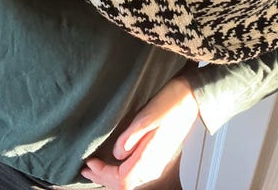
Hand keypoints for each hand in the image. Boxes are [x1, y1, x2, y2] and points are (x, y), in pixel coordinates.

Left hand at [81, 76, 198, 189]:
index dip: (102, 173)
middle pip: (125, 184)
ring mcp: (158, 161)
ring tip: (96, 168)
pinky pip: (137, 172)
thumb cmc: (171, 103)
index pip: (122, 179)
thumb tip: (116, 153)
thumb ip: (130, 137)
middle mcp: (155, 164)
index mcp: (151, 157)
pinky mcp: (159, 155)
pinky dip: (122, 172)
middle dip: (103, 178)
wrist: (192, 97)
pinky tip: (116, 162)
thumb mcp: (146, 117)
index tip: (89, 162)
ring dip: (111, 177)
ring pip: (131, 179)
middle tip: (86, 170)